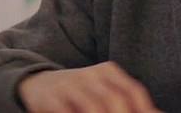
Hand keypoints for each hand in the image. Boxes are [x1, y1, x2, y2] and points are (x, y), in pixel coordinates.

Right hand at [17, 61, 161, 112]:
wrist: (35, 82)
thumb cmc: (77, 94)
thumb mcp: (102, 92)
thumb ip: (126, 102)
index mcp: (107, 71)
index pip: (133, 91)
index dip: (145, 109)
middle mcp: (90, 74)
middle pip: (115, 99)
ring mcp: (68, 84)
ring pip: (92, 106)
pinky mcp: (48, 98)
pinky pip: (65, 112)